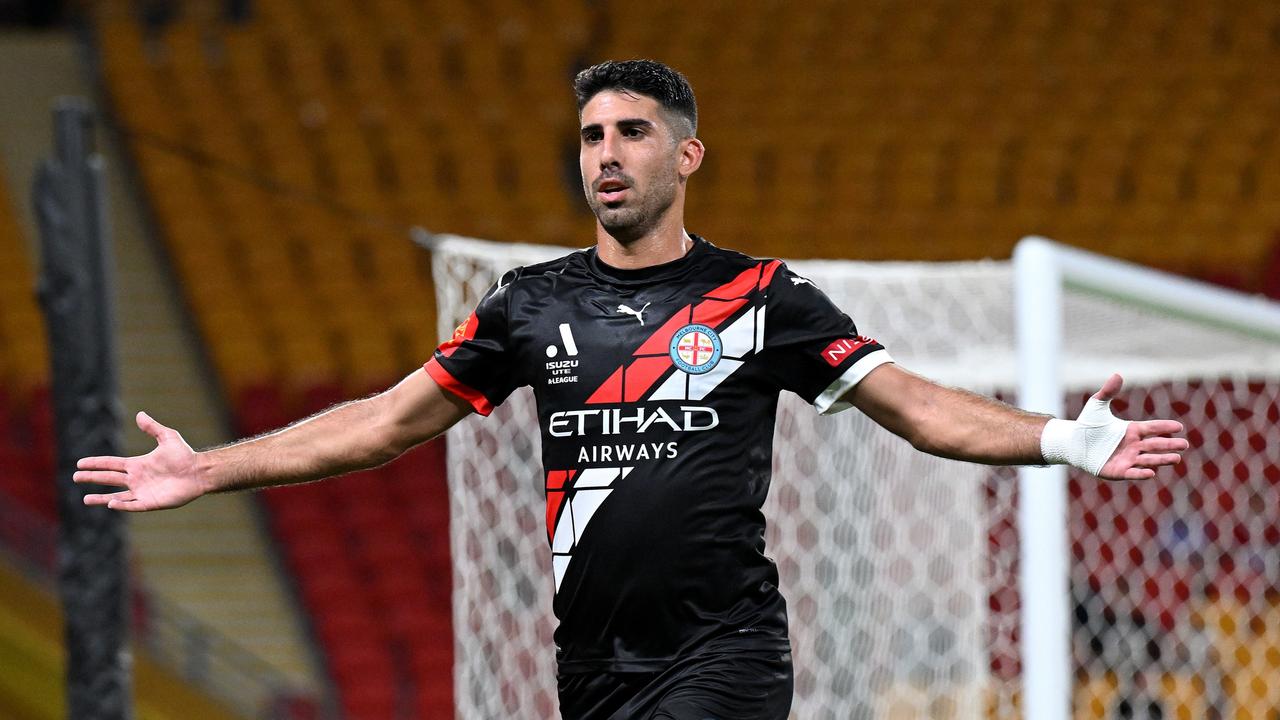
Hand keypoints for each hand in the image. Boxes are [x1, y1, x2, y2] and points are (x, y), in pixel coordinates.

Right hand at [74, 411, 205, 510]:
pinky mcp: (151, 502)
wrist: (199, 472)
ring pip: (117, 497)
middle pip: (109, 479)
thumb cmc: (185, 456)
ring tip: (85, 500)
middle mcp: (136, 479)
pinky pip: (133, 505)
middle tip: (75, 477)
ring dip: (101, 498)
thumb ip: (152, 428)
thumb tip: (139, 414)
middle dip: (92, 478)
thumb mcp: (167, 437)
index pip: (111, 464)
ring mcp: (142, 492)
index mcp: (137, 465)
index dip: (96, 463)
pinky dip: (122, 505)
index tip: (80, 463)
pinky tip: (111, 503)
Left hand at [1093, 374, 1188, 480]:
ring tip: (1176, 458)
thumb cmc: (1088, 424)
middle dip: (1170, 445)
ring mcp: (1128, 459)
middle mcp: (1133, 445)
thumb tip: (1118, 374)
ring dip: (1162, 459)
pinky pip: (1132, 473)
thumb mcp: (1097, 406)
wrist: (1072, 443)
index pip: (1152, 428)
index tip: (1179, 427)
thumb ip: (1108, 392)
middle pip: (1155, 445)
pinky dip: (1141, 473)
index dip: (1165, 427)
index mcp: (1132, 430)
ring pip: (1148, 459)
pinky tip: (1151, 473)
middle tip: (1184, 445)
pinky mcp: (1118, 471)